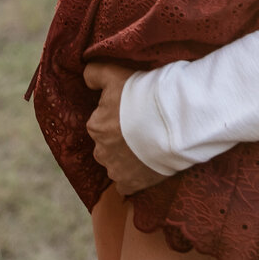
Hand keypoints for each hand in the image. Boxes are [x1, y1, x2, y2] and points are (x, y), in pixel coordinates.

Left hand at [84, 63, 165, 194]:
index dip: (118, 117)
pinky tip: (147, 167)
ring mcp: (115, 170)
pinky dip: (134, 178)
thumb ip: (94, 74)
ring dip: (127, 159)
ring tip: (149, 147)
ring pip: (116, 165)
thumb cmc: (143, 95)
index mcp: (95, 126)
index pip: (102, 123)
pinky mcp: (131, 184)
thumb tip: (85, 78)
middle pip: (107, 146)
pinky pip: (126, 185)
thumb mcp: (115, 74)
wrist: (173, 121)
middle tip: (143, 129)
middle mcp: (100, 151)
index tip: (135, 113)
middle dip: (121, 140)